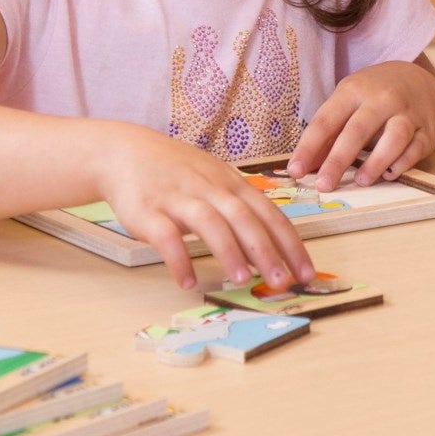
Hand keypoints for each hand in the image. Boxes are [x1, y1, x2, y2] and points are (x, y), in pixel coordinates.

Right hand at [98, 124, 315, 292]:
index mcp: (232, 184)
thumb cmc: (180, 173)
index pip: (269, 214)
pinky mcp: (149, 211)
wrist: (128, 153)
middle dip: (268, 251)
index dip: (290, 243)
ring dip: (229, 252)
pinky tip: (187, 282)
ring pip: (210, 223)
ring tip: (243, 280)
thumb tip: (267, 251)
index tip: (306, 271)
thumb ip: (240, 212)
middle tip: (284, 281)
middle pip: (245, 218)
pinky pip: (166, 236)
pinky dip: (178, 259)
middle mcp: (210, 189)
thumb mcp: (216, 183)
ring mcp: (179, 198)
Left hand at [287, 61, 434, 189]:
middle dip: (339, 160)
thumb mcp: (347, 101)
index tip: (295, 171)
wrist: (417, 81)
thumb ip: (328, 133)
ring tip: (361, 181)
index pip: (327, 120)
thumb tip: (304, 167)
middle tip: (324, 185)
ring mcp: (409, 113)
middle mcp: (383, 98)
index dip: (309, 147)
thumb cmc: (373, 95)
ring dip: (377, 161)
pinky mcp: (427, 130)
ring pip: (395, 136)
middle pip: (359, 129)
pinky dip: (404, 163)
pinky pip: (417, 148)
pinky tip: (390, 174)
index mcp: (355, 90)